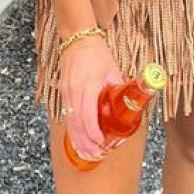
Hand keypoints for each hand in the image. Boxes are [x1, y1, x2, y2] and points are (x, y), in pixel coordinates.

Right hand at [59, 36, 123, 162]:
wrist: (77, 39)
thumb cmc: (97, 54)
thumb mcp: (113, 71)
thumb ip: (119, 89)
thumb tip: (130, 106)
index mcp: (89, 85)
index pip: (88, 114)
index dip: (93, 131)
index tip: (100, 142)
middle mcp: (75, 90)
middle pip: (77, 123)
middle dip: (85, 141)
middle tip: (94, 154)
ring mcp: (66, 91)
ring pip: (69, 121)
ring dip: (77, 139)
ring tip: (86, 152)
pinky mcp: (63, 92)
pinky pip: (66, 114)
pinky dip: (72, 129)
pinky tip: (77, 139)